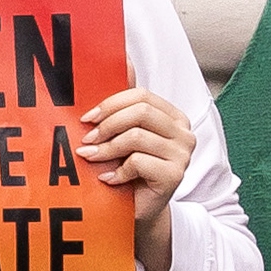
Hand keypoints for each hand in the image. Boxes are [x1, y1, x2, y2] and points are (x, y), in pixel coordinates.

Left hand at [74, 83, 192, 231]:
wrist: (139, 211)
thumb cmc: (129, 169)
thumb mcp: (124, 133)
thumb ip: (125, 103)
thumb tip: (124, 58)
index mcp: (173, 116)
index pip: (141, 95)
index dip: (110, 103)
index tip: (87, 118)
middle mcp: (184, 132)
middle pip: (140, 111)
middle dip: (107, 124)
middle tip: (86, 140)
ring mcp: (183, 154)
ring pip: (136, 136)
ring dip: (106, 149)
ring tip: (91, 158)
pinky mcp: (175, 175)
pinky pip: (138, 162)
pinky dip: (117, 171)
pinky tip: (109, 179)